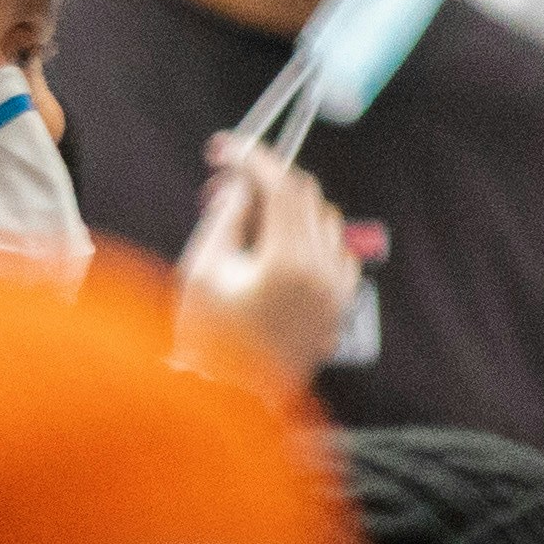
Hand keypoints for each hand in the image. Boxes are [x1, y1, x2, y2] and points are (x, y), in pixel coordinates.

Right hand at [173, 139, 353, 390]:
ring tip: (247, 224)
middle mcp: (324, 273)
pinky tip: (276, 251)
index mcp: (290, 262)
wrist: (229, 395)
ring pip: (324, 221)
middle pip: (307, 197)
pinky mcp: (339, 306)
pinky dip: (309, 238)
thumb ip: (228, 215)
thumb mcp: (203, 266)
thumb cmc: (207, 336)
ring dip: (289, 210)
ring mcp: (337, 292)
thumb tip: (243, 184)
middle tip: (225, 188)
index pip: (282, 186)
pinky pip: (335, 252)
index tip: (226, 148)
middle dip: (266, 183)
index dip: (253, 158)